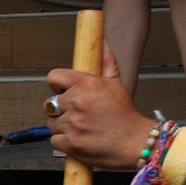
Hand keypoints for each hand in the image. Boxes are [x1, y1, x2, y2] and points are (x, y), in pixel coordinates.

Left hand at [45, 43, 155, 170]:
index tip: (62, 90)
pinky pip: (54, 140)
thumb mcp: (116, 84)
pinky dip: (64, 141)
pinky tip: (80, 138)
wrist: (135, 142)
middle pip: (50, 103)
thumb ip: (106, 62)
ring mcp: (72, 123)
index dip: (56, 85)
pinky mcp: (69, 143)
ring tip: (82, 127)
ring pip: (51, 123)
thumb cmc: (125, 115)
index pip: (53, 77)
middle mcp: (77, 101)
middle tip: (79, 114)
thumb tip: (103, 41)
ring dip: (63, 126)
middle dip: (61, 109)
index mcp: (87, 84)